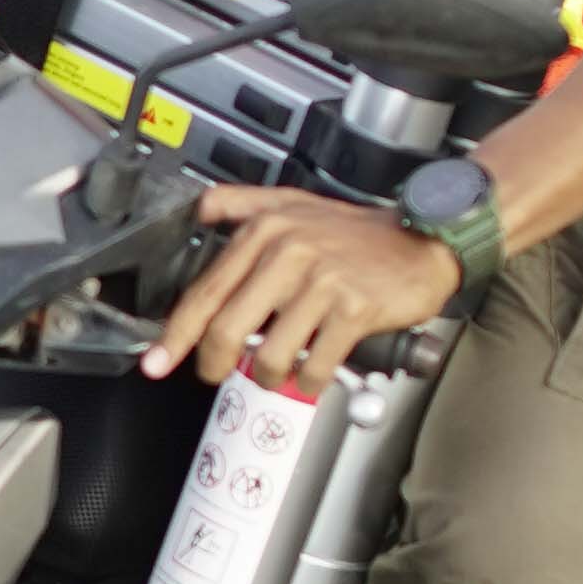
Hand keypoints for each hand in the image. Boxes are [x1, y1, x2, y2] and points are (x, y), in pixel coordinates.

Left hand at [140, 183, 460, 392]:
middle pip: (229, 327)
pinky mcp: (353, 308)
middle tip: (216, 374)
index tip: (158, 361)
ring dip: (269, 375)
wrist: (424, 237)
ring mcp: (322, 281)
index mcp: (265, 231)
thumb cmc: (357, 232)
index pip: (207, 291)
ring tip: (276, 372)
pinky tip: (311, 375)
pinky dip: (309, 380)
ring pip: (271, 353)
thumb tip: (196, 209)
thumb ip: (239, 202)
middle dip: (215, 363)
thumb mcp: (292, 202)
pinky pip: (316, 364)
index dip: (177, 333)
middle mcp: (289, 252)